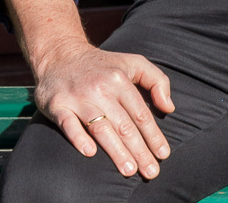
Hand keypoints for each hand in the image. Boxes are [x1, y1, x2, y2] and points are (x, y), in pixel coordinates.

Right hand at [34, 38, 173, 177]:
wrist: (61, 55)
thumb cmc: (103, 65)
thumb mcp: (133, 63)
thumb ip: (157, 81)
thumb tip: (169, 108)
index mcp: (120, 79)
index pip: (141, 113)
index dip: (153, 135)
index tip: (164, 155)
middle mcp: (100, 88)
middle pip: (124, 125)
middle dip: (139, 150)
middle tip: (151, 172)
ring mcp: (78, 97)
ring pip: (100, 128)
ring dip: (116, 151)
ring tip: (129, 170)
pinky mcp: (58, 105)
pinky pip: (68, 124)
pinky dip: (79, 138)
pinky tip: (90, 153)